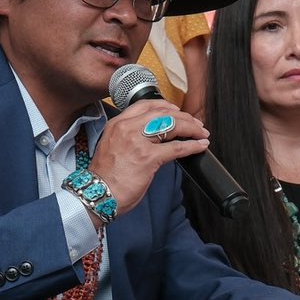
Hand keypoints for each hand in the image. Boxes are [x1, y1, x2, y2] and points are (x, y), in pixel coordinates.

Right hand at [88, 100, 208, 219]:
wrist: (97, 194)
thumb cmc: (105, 176)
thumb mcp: (114, 147)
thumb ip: (131, 137)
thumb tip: (155, 139)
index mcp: (117, 124)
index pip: (146, 105)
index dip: (166, 106)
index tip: (177, 111)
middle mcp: (127, 128)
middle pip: (163, 113)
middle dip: (183, 117)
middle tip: (195, 124)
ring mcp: (138, 141)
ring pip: (172, 126)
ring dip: (191, 128)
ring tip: (201, 133)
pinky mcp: (148, 157)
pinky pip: (177, 147)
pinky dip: (192, 145)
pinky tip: (200, 146)